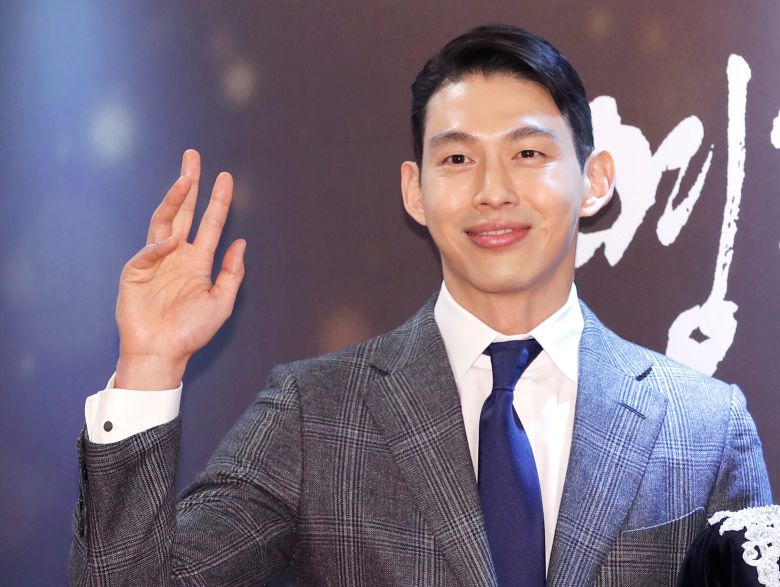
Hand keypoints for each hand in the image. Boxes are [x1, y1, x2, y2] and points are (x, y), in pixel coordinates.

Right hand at [115, 150, 245, 389]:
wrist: (163, 352)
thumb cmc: (191, 331)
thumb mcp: (222, 302)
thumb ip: (232, 273)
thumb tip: (242, 243)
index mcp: (198, 260)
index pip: (211, 223)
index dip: (219, 201)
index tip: (226, 177)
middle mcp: (177, 254)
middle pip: (183, 212)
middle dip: (189, 185)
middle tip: (193, 157)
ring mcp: (156, 260)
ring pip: (164, 221)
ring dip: (174, 200)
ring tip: (184, 179)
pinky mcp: (136, 271)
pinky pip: (149, 252)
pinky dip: (159, 246)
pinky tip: (172, 243)